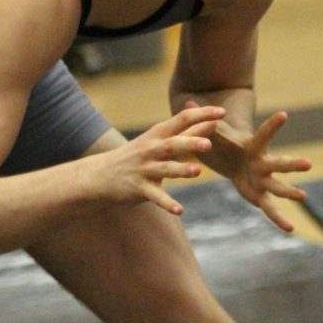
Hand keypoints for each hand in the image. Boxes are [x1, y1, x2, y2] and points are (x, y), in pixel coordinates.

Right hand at [96, 105, 225, 215]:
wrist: (100, 175)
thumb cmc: (137, 156)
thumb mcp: (158, 141)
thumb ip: (187, 133)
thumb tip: (213, 122)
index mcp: (158, 135)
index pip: (181, 120)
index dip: (201, 115)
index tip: (222, 112)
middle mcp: (151, 150)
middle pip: (172, 144)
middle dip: (190, 143)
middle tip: (208, 144)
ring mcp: (144, 169)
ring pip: (165, 169)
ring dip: (181, 170)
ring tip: (197, 171)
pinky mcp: (139, 189)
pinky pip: (155, 197)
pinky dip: (167, 203)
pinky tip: (180, 210)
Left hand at [198, 103, 310, 231]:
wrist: (227, 157)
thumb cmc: (221, 142)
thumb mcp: (211, 132)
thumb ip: (203, 121)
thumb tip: (188, 101)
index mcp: (252, 146)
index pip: (263, 134)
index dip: (272, 125)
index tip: (284, 115)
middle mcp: (262, 162)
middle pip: (278, 163)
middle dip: (291, 164)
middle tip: (308, 164)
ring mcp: (263, 179)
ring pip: (278, 186)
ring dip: (289, 191)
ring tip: (303, 196)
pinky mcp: (259, 194)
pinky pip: (270, 208)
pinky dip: (279, 218)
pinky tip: (290, 229)